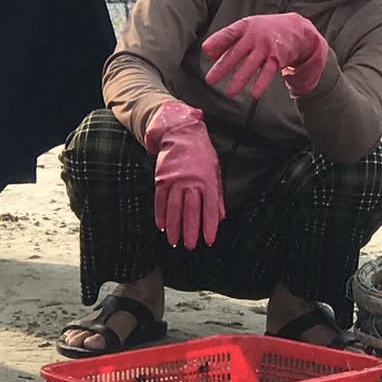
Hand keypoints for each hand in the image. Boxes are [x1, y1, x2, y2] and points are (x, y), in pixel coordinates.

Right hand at [144, 102, 223, 248]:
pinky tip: (162, 226)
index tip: (208, 241)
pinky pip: (160, 201)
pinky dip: (161, 215)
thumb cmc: (202, 154)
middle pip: (190, 212)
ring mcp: (175, 181)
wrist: (182, 134)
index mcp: (207, 182)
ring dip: (173, 227)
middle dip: (190, 231)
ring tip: (173, 241)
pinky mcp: (161, 179)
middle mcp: (191, 183)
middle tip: (189, 246)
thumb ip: (217, 195)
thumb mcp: (215, 172)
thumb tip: (220, 217)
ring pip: (174, 209)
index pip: (209, 209)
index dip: (209, 227)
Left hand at [203, 12, 330, 99]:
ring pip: (250, 65)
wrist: (295, 28)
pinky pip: (267, 72)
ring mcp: (266, 47)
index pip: (229, 34)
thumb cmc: (264, 29)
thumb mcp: (246, 28)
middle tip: (210, 80)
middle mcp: (254, 36)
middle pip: (236, 53)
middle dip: (222, 67)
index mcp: (244, 27)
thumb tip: (208, 53)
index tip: (206, 50)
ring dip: (240, 80)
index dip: (217, 41)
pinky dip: (261, 83)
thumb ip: (227, 40)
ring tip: (230, 92)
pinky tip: (254, 94)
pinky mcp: (276, 58)